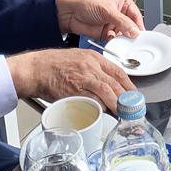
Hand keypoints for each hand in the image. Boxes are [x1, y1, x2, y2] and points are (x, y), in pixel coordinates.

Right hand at [6, 49, 134, 111]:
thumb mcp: (79, 59)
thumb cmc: (54, 65)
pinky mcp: (74, 90)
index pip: (118, 71)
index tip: (134, 94)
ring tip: (123, 113)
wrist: (36, 68)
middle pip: (115, 83)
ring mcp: (83, 78)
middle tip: (132, 107)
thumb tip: (107, 85)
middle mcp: (91, 66)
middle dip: (126, 97)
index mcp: (94, 58)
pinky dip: (101, 107)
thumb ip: (94, 70)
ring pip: (107, 92)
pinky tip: (105, 113)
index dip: (129, 85)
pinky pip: (92, 100)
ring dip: (117, 104)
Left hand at [56, 0, 142, 39]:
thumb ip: (123, 22)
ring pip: (123, 35)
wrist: (69, 13)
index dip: (139, 26)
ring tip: (123, 43)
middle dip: (132, 35)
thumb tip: (135, 31)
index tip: (142, 36)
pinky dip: (115, 44)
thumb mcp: (107, 10)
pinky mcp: (106, 34)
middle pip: (131, 27)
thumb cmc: (86, 2)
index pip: (136, 16)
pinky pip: (114, 41)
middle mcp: (119, 14)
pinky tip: (113, 43)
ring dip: (123, 40)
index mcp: (123, 3)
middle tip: (135, 42)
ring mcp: (113, 25)